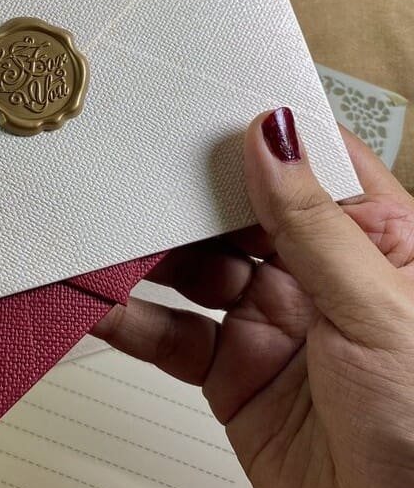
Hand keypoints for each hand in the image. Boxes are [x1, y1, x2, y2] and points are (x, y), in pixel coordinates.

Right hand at [93, 108, 413, 487]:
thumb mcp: (379, 309)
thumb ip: (315, 223)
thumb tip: (273, 138)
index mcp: (371, 243)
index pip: (309, 167)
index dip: (259, 138)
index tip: (205, 117)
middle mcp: (316, 275)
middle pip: (235, 215)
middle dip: (186, 201)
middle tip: (137, 183)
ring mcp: (268, 321)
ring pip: (194, 270)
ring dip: (149, 260)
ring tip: (109, 245)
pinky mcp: (230, 370)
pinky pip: (171, 333)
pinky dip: (132, 320)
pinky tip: (108, 306)